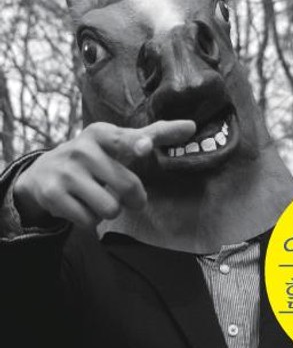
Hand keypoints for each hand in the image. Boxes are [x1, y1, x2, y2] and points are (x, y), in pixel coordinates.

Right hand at [13, 120, 195, 229]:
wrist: (44, 172)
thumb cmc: (96, 156)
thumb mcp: (118, 141)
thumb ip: (154, 135)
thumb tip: (192, 127)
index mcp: (102, 134)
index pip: (123, 140)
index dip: (136, 144)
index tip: (144, 147)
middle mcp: (82, 149)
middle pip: (127, 188)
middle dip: (132, 198)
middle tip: (122, 193)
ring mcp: (66, 172)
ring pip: (109, 209)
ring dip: (109, 210)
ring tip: (96, 196)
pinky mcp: (53, 195)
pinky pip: (88, 221)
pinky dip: (90, 220)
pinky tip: (80, 204)